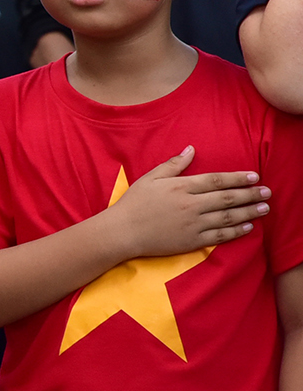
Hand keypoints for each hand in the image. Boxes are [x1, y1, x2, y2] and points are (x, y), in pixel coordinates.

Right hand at [106, 146, 267, 258]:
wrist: (123, 231)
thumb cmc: (134, 202)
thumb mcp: (151, 178)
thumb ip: (174, 164)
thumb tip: (191, 150)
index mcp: (181, 187)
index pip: (216, 180)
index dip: (237, 178)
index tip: (254, 176)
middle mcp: (191, 205)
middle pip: (227, 198)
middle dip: (250, 194)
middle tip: (267, 192)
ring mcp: (193, 224)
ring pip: (227, 217)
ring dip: (249, 212)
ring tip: (264, 208)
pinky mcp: (192, 240)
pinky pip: (220, 235)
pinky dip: (235, 231)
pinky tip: (248, 227)